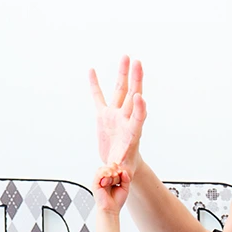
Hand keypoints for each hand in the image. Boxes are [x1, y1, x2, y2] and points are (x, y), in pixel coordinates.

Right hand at [89, 55, 146, 173]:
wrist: (121, 166)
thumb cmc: (124, 170)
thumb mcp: (124, 174)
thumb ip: (121, 171)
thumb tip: (117, 172)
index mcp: (132, 134)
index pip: (138, 117)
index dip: (140, 107)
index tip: (140, 96)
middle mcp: (126, 120)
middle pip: (132, 97)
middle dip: (135, 80)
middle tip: (137, 62)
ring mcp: (115, 116)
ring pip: (120, 91)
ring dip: (123, 74)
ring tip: (126, 57)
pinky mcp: (104, 116)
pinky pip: (98, 97)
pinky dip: (95, 85)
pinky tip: (91, 70)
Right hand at [92, 164, 130, 213]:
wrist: (111, 210)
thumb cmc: (117, 201)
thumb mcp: (125, 188)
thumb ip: (126, 179)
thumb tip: (123, 171)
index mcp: (110, 180)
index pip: (112, 169)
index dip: (117, 168)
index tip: (122, 172)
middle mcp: (104, 180)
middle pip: (107, 167)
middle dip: (113, 168)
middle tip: (118, 173)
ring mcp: (99, 182)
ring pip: (101, 169)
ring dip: (109, 170)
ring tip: (114, 174)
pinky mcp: (95, 185)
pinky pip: (98, 175)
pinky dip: (104, 172)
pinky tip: (109, 175)